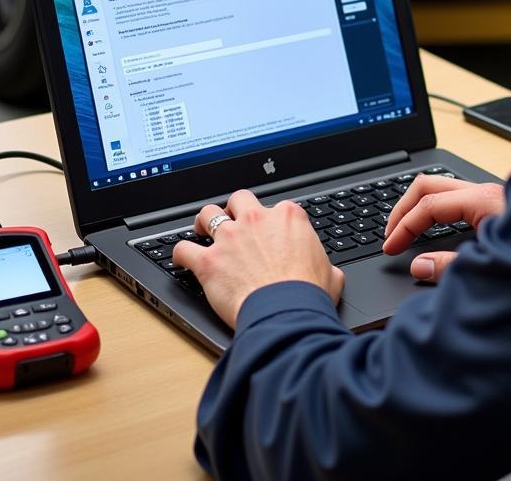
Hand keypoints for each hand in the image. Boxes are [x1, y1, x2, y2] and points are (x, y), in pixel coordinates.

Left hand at [172, 190, 343, 328]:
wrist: (287, 311)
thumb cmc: (308, 293)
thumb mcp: (330, 273)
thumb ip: (324, 264)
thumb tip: (329, 273)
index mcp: (288, 217)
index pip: (275, 208)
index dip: (269, 221)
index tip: (267, 233)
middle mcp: (256, 220)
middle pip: (238, 199)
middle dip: (234, 208)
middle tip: (231, 221)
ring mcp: (230, 238)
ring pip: (207, 214)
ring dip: (203, 222)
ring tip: (201, 230)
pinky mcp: (209, 261)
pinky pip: (183, 248)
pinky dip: (180, 253)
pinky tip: (181, 258)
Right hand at [382, 175, 504, 281]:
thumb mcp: (493, 264)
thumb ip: (452, 266)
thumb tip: (418, 266)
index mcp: (482, 200)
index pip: (429, 205)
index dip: (405, 226)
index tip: (391, 248)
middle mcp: (484, 191)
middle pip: (428, 186)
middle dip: (403, 209)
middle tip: (390, 235)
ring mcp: (489, 196)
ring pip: (440, 189)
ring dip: (417, 207)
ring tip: (404, 230)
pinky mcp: (493, 205)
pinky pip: (453, 198)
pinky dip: (433, 210)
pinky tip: (429, 227)